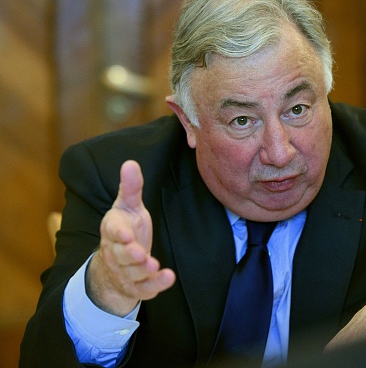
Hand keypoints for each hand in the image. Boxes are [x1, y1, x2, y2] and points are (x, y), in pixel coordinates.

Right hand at [86, 160, 175, 315]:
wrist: (114, 265)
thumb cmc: (126, 228)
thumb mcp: (128, 207)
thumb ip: (131, 188)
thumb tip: (131, 162)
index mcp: (113, 230)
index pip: (112, 231)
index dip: (118, 233)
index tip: (125, 234)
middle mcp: (117, 252)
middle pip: (121, 255)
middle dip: (130, 255)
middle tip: (140, 254)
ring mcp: (126, 271)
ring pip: (133, 273)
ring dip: (143, 271)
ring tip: (153, 266)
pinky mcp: (138, 285)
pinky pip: (145, 289)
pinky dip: (156, 285)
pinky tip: (168, 277)